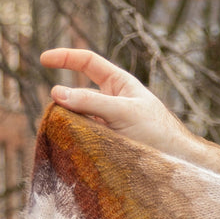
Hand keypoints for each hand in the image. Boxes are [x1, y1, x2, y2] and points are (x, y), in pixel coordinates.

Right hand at [39, 49, 219, 179]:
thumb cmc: (157, 131)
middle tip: (61, 113)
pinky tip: (80, 145)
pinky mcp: (105, 140)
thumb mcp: (124, 112)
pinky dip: (76, 137)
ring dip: (71, 122)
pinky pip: (82, 134)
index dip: (65, 57)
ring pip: (77, 116)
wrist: (176, 161)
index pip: (87, 62)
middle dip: (66, 101)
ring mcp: (106, 120)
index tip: (43, 60)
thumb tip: (56, 93)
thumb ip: (92, 102)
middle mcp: (111, 99)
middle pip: (77, 93)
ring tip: (83, 134)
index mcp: (119, 83)